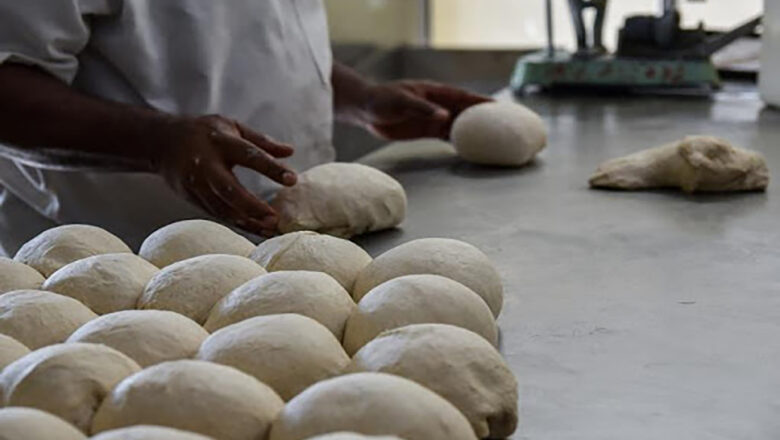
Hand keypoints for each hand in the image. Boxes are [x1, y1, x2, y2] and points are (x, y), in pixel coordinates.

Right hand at [153, 115, 296, 236]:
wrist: (161, 142)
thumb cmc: (204, 133)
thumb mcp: (231, 126)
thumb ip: (261, 140)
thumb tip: (291, 151)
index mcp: (220, 142)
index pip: (249, 155)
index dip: (271, 168)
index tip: (292, 179)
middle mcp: (206, 164)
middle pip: (230, 189)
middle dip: (253, 206)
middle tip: (275, 218)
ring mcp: (196, 183)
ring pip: (222, 208)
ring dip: (247, 221)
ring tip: (270, 229)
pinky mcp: (191, 197)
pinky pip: (216, 213)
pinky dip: (236, 223)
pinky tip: (256, 228)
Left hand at [361, 80, 491, 139]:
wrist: (365, 109)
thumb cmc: (382, 99)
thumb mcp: (402, 101)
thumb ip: (423, 108)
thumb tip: (444, 116)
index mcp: (435, 92)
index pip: (463, 97)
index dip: (481, 102)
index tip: (498, 107)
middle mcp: (438, 104)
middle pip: (466, 111)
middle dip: (484, 117)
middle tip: (503, 126)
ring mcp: (433, 118)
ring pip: (458, 124)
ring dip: (473, 131)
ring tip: (492, 140)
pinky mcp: (426, 130)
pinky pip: (446, 136)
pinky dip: (458, 141)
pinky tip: (469, 149)